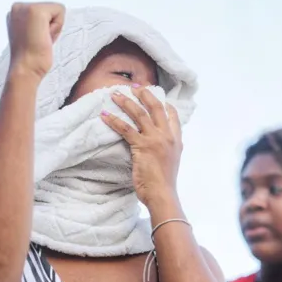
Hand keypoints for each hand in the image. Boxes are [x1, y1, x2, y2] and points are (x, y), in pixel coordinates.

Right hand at [6, 2, 65, 78]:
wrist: (25, 69)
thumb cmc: (30, 58)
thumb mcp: (31, 33)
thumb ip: (38, 23)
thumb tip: (51, 18)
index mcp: (16, 12)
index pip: (44, 10)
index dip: (45, 27)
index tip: (35, 39)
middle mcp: (18, 6)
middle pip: (51, 8)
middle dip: (50, 26)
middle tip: (38, 41)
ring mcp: (26, 7)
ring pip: (56, 9)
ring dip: (54, 27)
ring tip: (40, 40)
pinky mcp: (36, 10)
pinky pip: (60, 10)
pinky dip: (57, 27)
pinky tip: (45, 37)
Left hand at [100, 87, 181, 206]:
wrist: (163, 194)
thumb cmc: (165, 184)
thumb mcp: (172, 163)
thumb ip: (170, 151)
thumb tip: (167, 148)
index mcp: (176, 141)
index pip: (172, 116)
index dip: (165, 104)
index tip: (159, 97)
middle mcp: (167, 136)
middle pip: (156, 108)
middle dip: (145, 95)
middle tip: (134, 87)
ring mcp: (154, 140)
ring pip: (139, 114)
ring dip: (126, 102)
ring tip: (115, 94)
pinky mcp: (141, 146)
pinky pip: (125, 129)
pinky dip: (114, 120)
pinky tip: (104, 115)